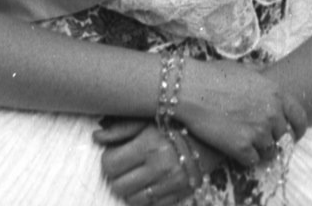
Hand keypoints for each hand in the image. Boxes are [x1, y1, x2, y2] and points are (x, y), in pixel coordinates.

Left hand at [95, 119, 211, 204]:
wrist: (216, 130)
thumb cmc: (180, 118)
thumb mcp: (151, 115)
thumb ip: (123, 127)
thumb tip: (95, 137)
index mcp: (149, 144)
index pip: (110, 165)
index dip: (110, 158)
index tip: (117, 152)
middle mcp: (159, 167)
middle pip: (118, 186)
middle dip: (118, 175)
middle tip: (126, 164)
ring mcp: (171, 184)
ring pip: (132, 199)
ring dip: (131, 188)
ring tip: (140, 172)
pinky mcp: (181, 194)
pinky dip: (147, 196)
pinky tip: (152, 181)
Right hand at [177, 60, 306, 168]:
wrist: (192, 89)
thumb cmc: (215, 75)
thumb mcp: (245, 69)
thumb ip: (261, 77)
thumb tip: (265, 75)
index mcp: (275, 93)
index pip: (299, 116)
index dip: (299, 128)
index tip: (295, 135)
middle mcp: (272, 114)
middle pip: (281, 134)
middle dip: (272, 135)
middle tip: (258, 134)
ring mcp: (258, 132)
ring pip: (268, 150)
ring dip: (260, 148)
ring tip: (246, 142)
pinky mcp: (241, 147)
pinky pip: (252, 160)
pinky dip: (246, 158)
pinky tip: (237, 150)